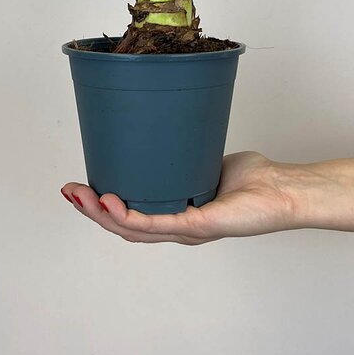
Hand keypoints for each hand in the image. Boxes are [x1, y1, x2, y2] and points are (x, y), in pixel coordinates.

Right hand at [60, 152, 309, 244]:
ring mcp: (187, 230)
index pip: (131, 217)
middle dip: (90, 210)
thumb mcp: (206, 159)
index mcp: (176, 215)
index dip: (100, 207)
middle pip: (123, 227)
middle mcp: (178, 228)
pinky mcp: (200, 225)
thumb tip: (166, 123)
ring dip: (100, 214)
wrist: (285, 190)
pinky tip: (110, 204)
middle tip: (68, 191)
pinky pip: (158, 224)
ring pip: (133, 230)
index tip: (78, 187)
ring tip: (79, 195)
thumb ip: (185, 150)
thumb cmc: (255, 179)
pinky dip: (130, 215)